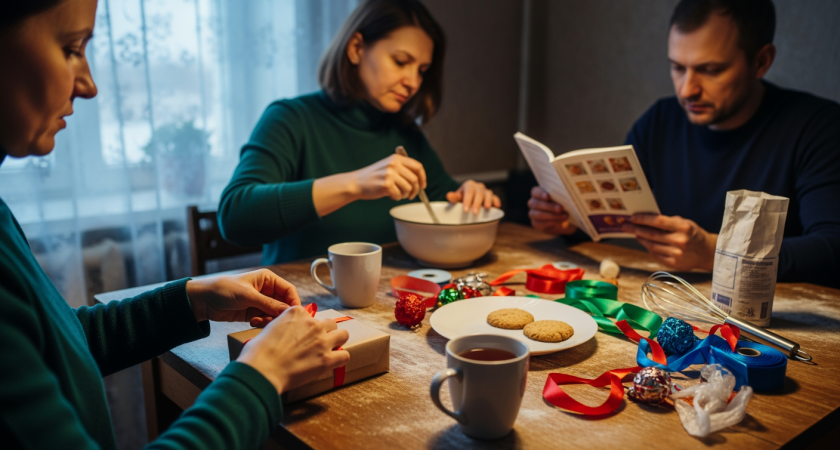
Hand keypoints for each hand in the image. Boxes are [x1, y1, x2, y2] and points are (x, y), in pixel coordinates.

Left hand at [186, 269, 300, 323]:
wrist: (203, 300)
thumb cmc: (224, 289)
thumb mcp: (249, 296)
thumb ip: (269, 304)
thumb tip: (288, 312)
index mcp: (268, 279)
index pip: (289, 290)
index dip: (294, 302)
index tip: (295, 315)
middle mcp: (267, 290)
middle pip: (283, 304)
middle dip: (280, 314)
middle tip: (275, 322)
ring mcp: (260, 302)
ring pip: (275, 314)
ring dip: (269, 320)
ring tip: (258, 321)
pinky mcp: (253, 313)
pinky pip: (265, 320)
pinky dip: (261, 323)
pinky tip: (252, 322)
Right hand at [236, 306, 349, 393]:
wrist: (262, 370)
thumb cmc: (258, 352)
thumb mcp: (269, 328)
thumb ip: (282, 325)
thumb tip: (283, 333)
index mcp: (296, 313)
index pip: (310, 315)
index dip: (307, 327)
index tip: (302, 336)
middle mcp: (312, 324)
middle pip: (329, 323)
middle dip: (325, 332)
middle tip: (316, 344)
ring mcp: (322, 341)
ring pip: (343, 335)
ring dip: (337, 342)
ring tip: (329, 351)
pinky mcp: (327, 359)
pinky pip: (345, 355)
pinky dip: (340, 359)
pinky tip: (332, 363)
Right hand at [352, 154, 426, 200]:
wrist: (356, 182)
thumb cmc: (374, 177)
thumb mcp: (388, 166)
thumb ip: (403, 169)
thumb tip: (420, 180)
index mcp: (396, 158)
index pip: (418, 166)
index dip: (423, 177)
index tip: (423, 185)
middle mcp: (394, 164)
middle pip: (414, 179)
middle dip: (415, 190)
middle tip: (410, 195)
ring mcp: (390, 174)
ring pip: (408, 188)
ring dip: (405, 195)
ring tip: (397, 194)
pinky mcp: (386, 184)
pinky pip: (399, 195)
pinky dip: (396, 198)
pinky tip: (389, 195)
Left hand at [446, 180, 500, 213]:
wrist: (468, 198)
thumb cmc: (462, 198)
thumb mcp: (457, 197)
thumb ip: (454, 197)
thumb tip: (448, 196)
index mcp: (469, 185)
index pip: (469, 192)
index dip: (467, 201)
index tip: (465, 210)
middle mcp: (478, 187)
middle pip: (479, 193)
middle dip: (477, 203)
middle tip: (475, 212)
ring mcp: (485, 191)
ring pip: (488, 194)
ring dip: (488, 201)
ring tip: (487, 208)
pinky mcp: (491, 196)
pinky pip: (495, 197)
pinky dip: (496, 201)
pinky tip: (497, 206)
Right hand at [527, 186, 576, 234]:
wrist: (563, 219)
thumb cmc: (562, 205)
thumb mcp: (562, 199)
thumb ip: (561, 196)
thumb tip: (566, 196)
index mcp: (537, 193)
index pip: (535, 191)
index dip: (540, 194)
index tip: (547, 196)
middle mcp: (533, 203)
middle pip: (536, 204)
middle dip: (549, 206)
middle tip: (560, 208)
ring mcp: (533, 214)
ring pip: (539, 214)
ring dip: (553, 216)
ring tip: (565, 216)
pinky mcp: (536, 223)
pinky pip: (541, 223)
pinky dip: (552, 223)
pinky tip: (560, 222)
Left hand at [621, 213, 717, 270]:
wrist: (707, 253)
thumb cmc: (694, 234)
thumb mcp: (686, 223)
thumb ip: (669, 222)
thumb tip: (647, 219)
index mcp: (684, 227)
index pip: (658, 221)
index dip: (643, 219)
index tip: (632, 217)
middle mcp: (680, 241)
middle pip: (652, 235)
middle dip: (636, 229)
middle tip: (625, 226)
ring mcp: (677, 254)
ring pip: (651, 246)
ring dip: (641, 239)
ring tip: (635, 234)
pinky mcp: (674, 263)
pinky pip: (656, 255)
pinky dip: (649, 248)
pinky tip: (646, 243)